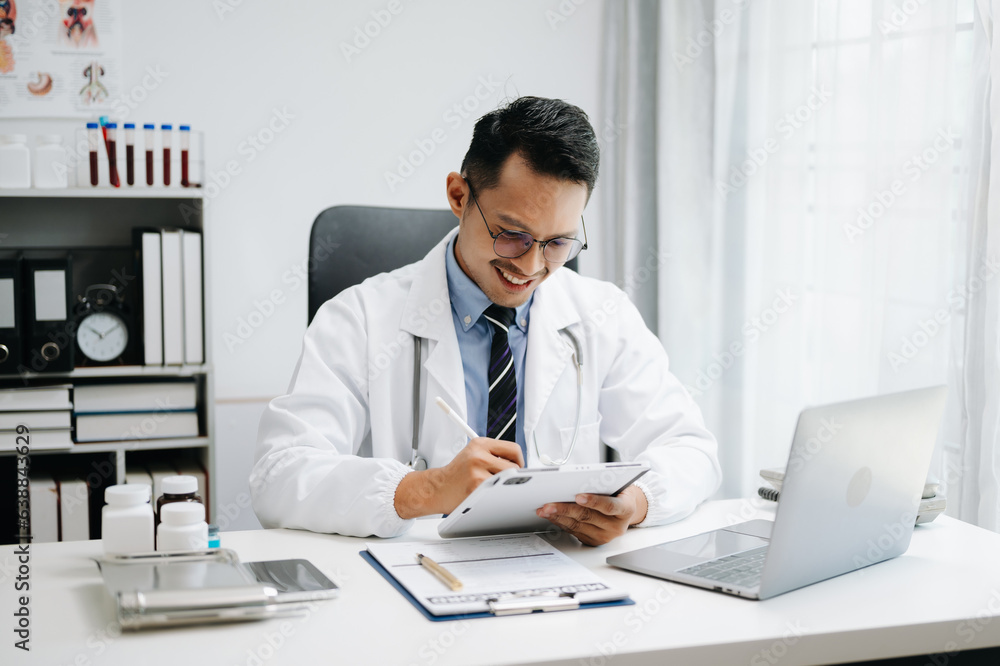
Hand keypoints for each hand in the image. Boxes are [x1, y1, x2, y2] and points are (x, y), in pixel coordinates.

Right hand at [394, 437, 523, 518]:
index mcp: (480, 443)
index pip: (513, 449)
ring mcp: (476, 471)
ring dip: (504, 487)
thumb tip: (520, 464)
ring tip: (492, 488)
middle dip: (512, 477)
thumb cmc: (457, 474)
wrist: (436, 488)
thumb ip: (494, 454)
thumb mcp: (473, 453)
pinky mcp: (475, 487)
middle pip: (514, 467)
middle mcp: (478, 455)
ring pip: (507, 481)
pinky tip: (485, 495)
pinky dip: (496, 496)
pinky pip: (497, 493)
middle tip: (505, 482)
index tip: (517, 468)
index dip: (519, 461)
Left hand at [536, 485, 647, 545]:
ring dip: (558, 517)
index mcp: (626, 510)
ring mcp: (605, 536)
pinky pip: (574, 531)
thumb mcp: (617, 485)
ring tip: (545, 509)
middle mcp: (616, 526)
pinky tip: (551, 515)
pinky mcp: (593, 541)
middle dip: (565, 509)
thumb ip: (602, 484)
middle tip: (549, 505)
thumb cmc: (619, 493)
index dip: (594, 501)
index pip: (610, 506)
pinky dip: (560, 522)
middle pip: (588, 517)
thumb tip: (576, 480)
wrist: (626, 510)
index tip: (578, 496)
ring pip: (578, 525)